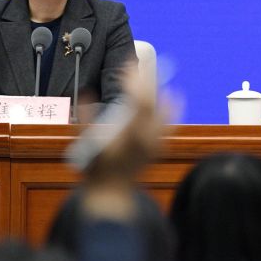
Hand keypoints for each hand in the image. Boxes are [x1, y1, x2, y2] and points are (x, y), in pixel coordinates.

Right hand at [82, 64, 168, 218]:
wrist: (112, 192)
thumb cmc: (97, 168)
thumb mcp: (87, 143)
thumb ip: (87, 118)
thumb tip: (88, 93)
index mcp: (130, 134)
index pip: (139, 101)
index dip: (135, 82)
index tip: (127, 67)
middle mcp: (147, 138)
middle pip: (153, 103)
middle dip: (145, 82)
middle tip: (139, 68)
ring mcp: (155, 144)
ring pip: (165, 113)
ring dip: (161, 94)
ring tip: (159, 80)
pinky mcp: (158, 149)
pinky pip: (168, 124)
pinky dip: (170, 109)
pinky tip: (172, 98)